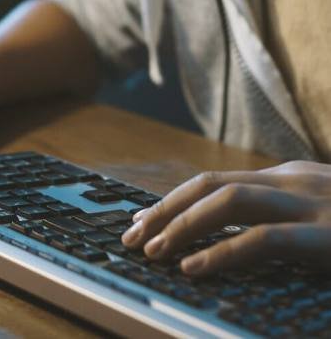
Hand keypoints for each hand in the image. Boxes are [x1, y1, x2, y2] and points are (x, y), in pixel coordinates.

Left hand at [121, 161, 330, 275]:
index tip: (142, 221)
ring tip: (153, 250)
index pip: (216, 181)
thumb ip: (283, 216)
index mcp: (287, 178)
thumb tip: (235, 234)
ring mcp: (309, 205)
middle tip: (133, 236)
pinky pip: (263, 239)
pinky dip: (222, 252)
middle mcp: (292, 182)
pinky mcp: (327, 237)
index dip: (173, 200)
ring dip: (183, 224)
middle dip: (166, 209)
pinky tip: (193, 267)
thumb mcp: (323, 213)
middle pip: (212, 184)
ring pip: (229, 200)